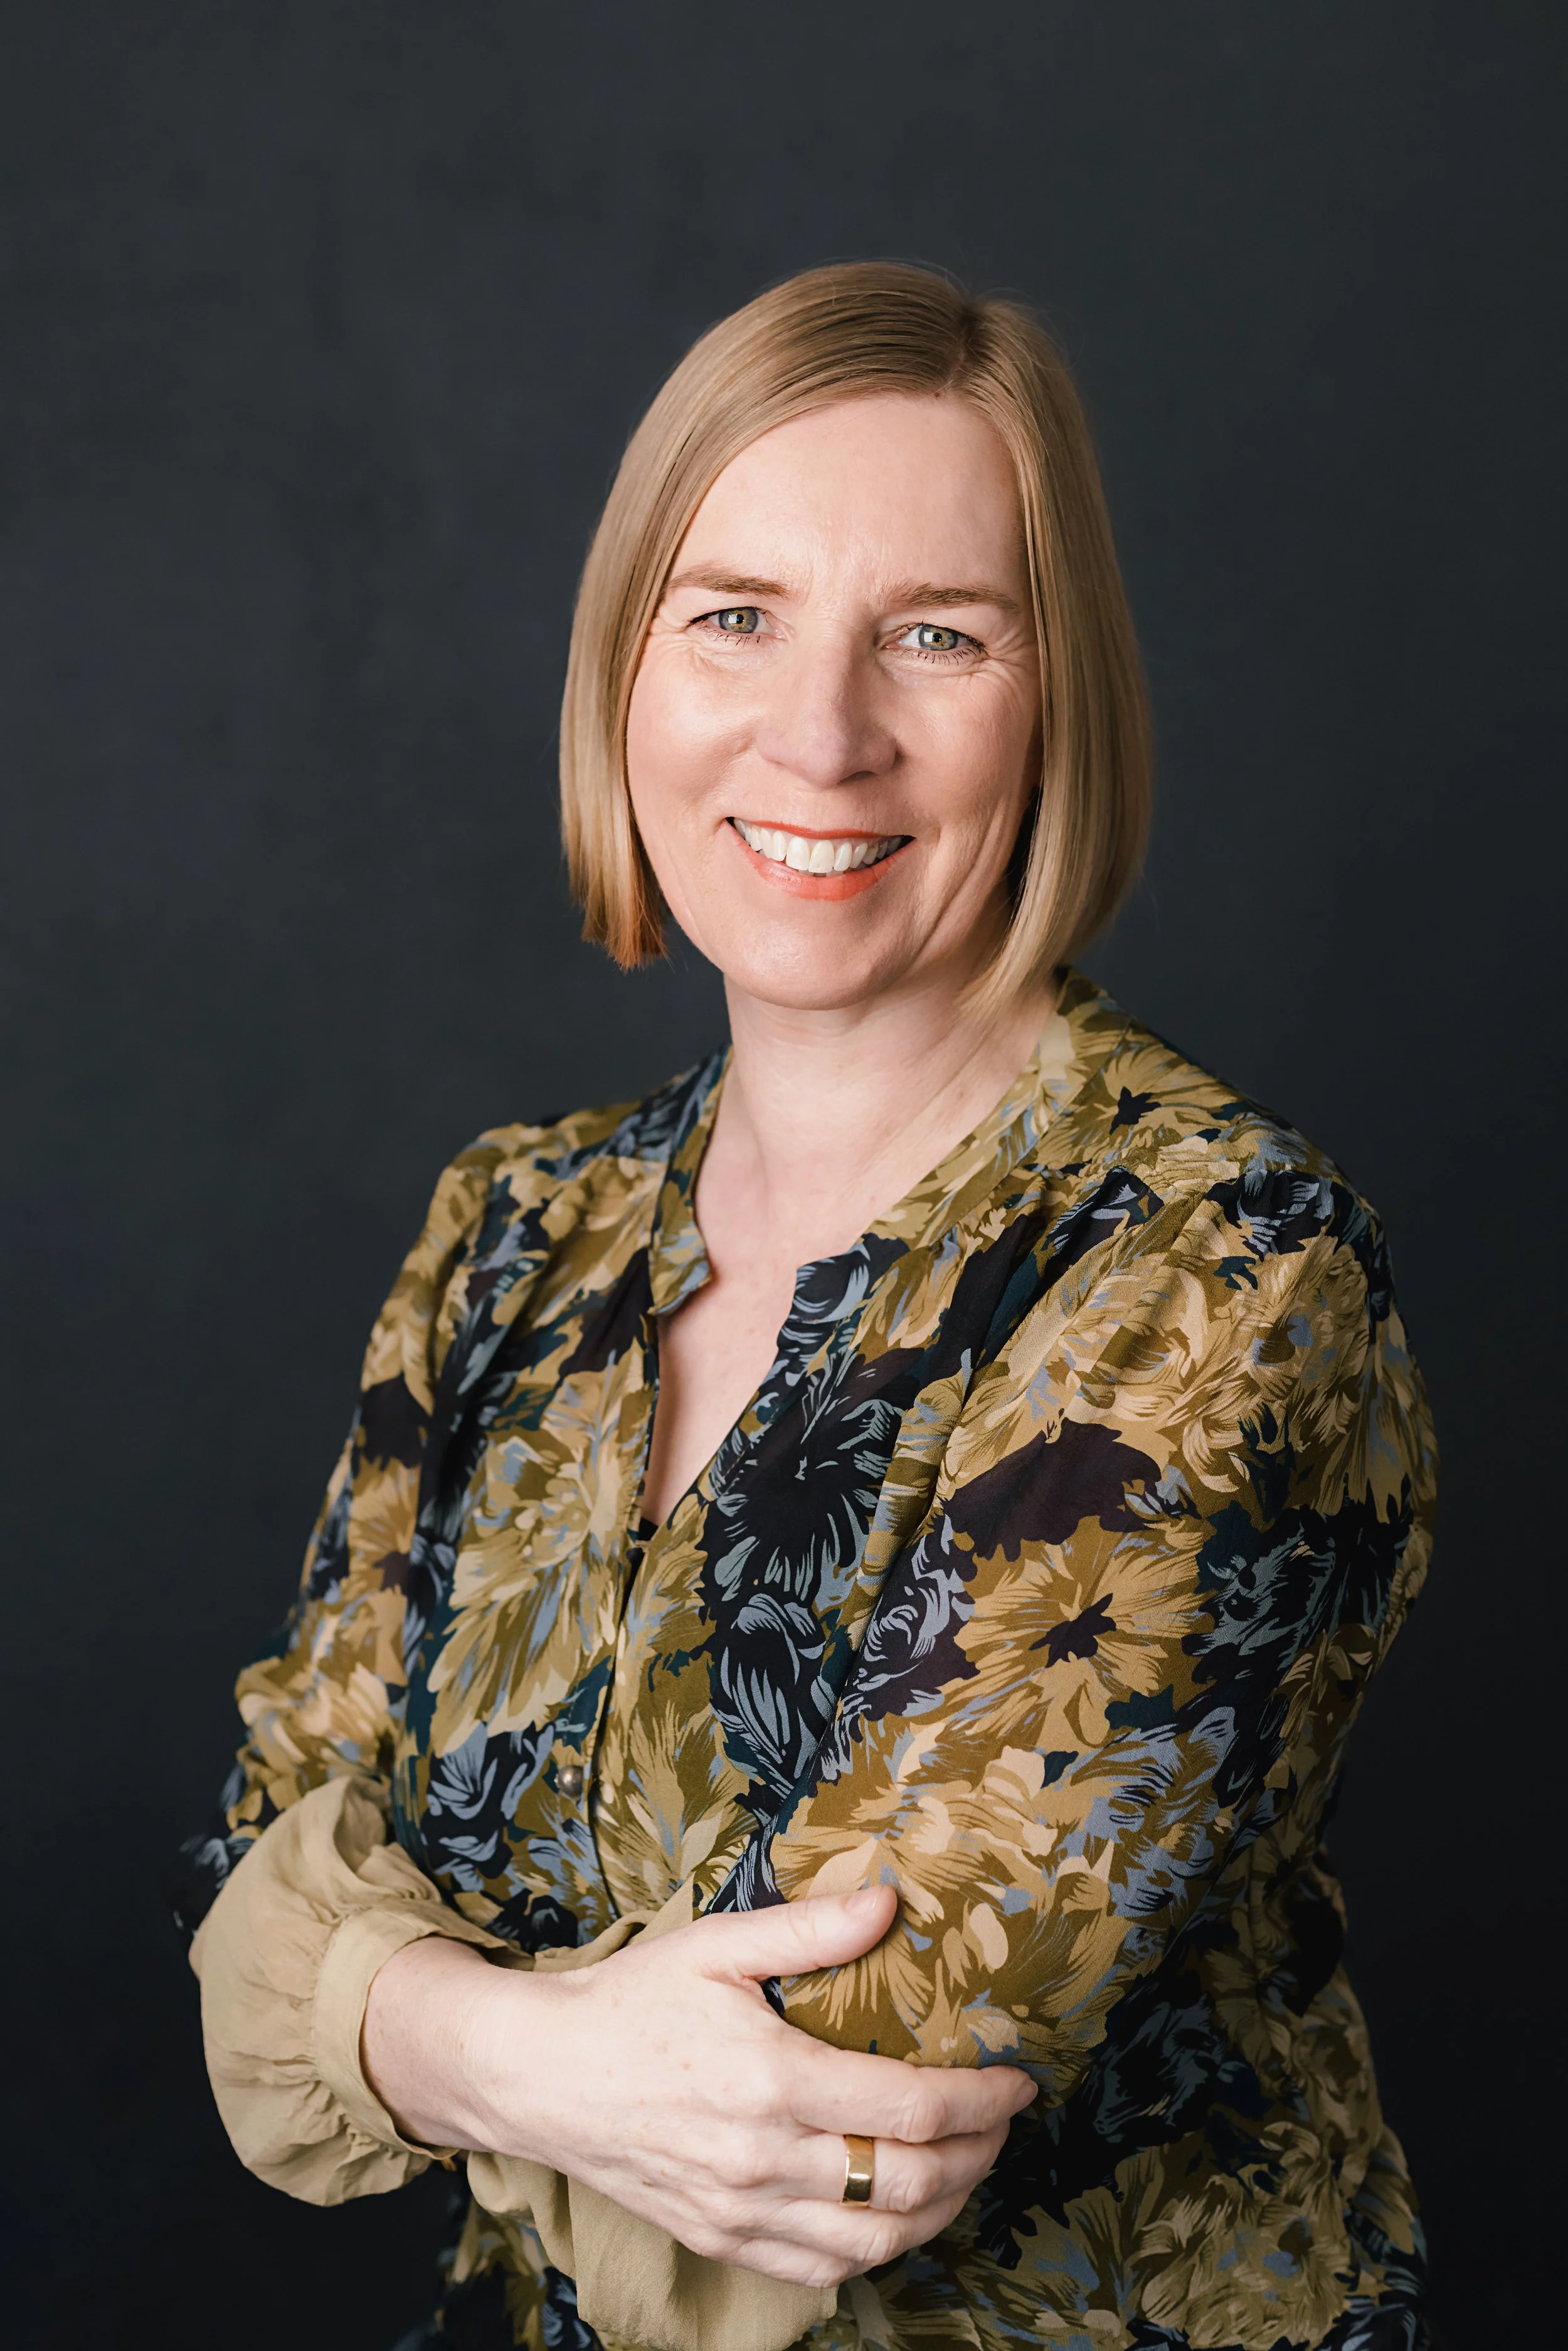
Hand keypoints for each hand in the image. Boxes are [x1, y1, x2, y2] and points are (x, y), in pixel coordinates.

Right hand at [364, 1885, 1035, 2287]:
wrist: (540, 2073)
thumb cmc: (630, 2001)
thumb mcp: (718, 1943)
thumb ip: (810, 1930)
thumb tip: (890, 1902)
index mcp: (772, 2080)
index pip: (911, 2108)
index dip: (981, 2099)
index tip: (1016, 2079)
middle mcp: (763, 2160)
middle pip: (908, 2184)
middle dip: (978, 2156)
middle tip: (1004, 2121)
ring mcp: (741, 2212)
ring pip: (875, 2242)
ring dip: (941, 2210)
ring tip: (966, 2166)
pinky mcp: (721, 2241)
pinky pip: (822, 2271)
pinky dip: (877, 2251)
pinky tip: (898, 2214)